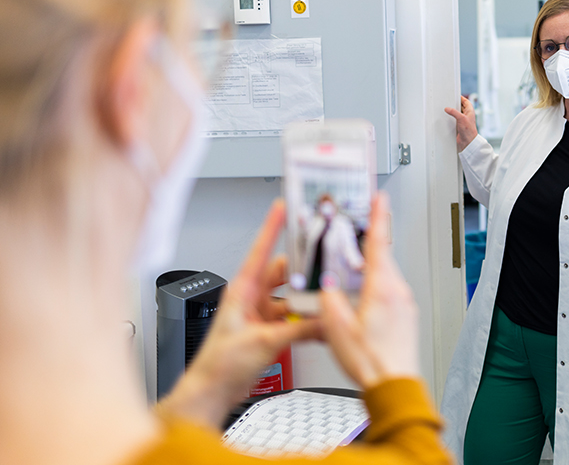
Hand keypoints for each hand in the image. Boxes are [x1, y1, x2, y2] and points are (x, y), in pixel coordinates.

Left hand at [158, 200, 322, 427]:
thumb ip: (300, 331)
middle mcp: (252, 298)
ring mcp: (261, 314)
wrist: (211, 392)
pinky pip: (294, 319)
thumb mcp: (264, 342)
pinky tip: (320, 326)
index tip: (284, 207)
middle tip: (325, 262)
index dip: (273, 227)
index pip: (260, 250)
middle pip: (284, 272)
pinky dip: (307, 322)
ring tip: (326, 300)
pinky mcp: (268, 330)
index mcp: (242, 290)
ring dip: (307, 301)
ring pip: (292, 297)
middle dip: (304, 269)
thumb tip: (326, 321)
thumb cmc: (219, 364)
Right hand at [320, 192, 419, 389]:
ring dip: (371, 269)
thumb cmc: (370, 361)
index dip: (378, 216)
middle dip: (370, 244)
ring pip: (386, 276)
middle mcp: (398, 292)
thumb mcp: (335, 327)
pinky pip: (390, 292)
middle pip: (383, 257)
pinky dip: (377, 288)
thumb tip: (327, 287)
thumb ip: (329, 300)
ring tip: (353, 274)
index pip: (379, 242)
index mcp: (381, 288)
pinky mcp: (407, 317)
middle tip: (359, 231)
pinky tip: (363, 302)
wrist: (394, 385)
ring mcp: (405, 304)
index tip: (379, 197)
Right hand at [444, 95, 477, 151]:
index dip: (461, 98)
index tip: (456, 95)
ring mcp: (463, 120)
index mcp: (470, 111)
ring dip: (453, 110)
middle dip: (456, 103)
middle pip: (461, 106)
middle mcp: (467, 115)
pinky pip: (455, 118)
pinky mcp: (459, 125)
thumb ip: (454, 112)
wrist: (468, 141)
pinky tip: (447, 116)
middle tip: (450, 100)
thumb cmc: (469, 130)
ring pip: (457, 112)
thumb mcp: (461, 118)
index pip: (466, 101)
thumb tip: (447, 108)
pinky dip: (451, 117)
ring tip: (447, 107)